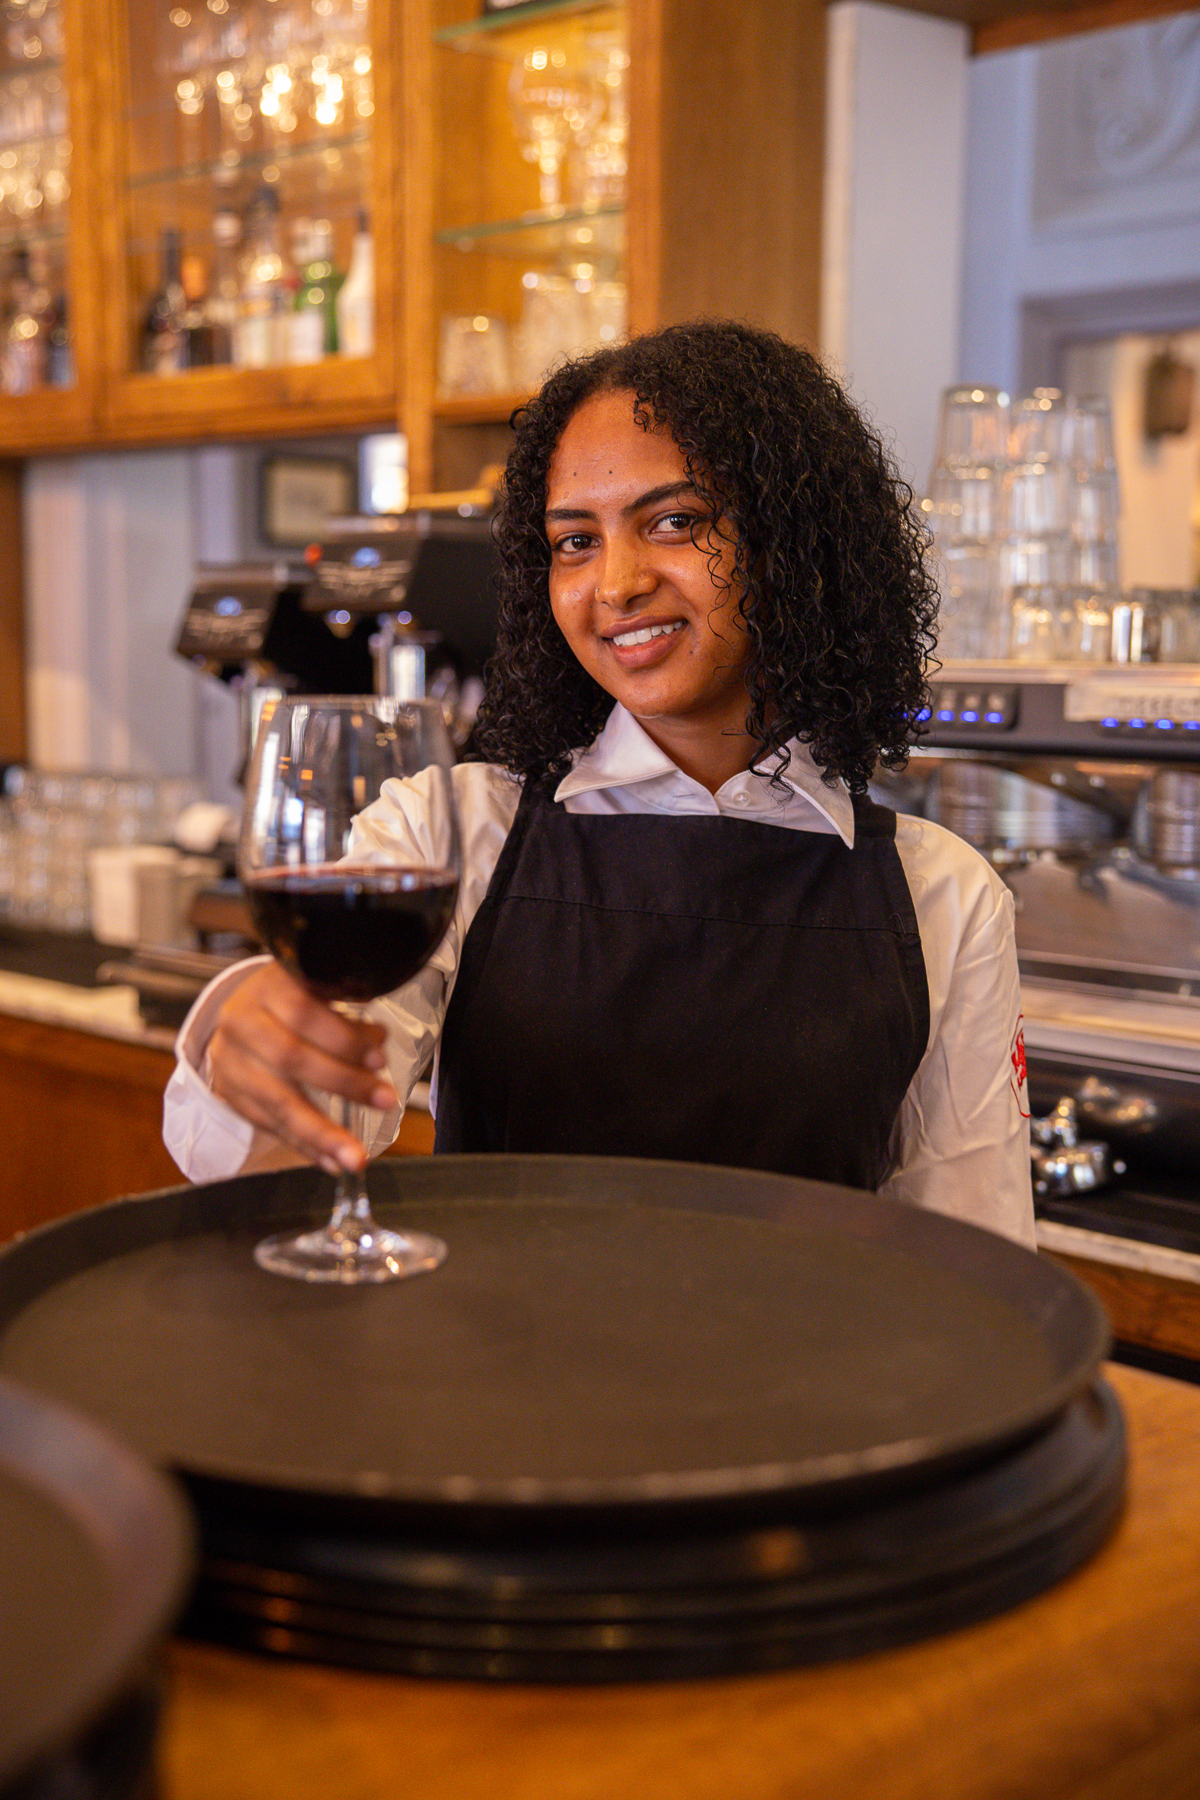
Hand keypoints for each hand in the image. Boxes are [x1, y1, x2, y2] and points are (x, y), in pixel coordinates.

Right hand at [208, 961, 399, 1174]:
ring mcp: (231, 1061)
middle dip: (343, 1083)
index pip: (304, 1012)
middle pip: (291, 1058)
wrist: (239, 1013)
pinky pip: (269, 1125)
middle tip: (384, 1100)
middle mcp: (242, 1022)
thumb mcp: (316, 989)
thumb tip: (376, 1042)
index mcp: (268, 987)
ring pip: (277, 1101)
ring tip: (354, 1156)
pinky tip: (330, 1160)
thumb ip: (345, 1015)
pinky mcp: (230, 1093)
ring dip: (322, 1133)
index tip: (379, 1060)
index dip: (344, 1038)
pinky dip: (304, 1145)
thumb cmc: (289, 1000)